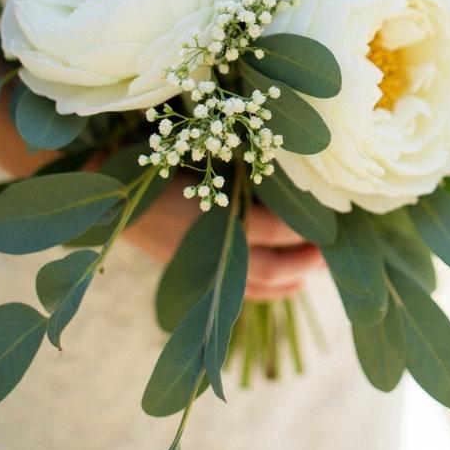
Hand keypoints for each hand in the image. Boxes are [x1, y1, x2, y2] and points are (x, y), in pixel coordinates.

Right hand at [123, 180, 323, 299]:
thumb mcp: (205, 156)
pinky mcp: (198, 277)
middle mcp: (212, 250)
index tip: (336, 215)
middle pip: (272, 266)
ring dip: (294, 278)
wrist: (112, 198)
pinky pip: (242, 293)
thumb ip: (244, 162)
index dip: (306, 226)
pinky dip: (270, 292)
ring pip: (259, 285)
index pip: (274, 229)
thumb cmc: (160, 165)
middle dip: (308, 259)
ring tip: (320, 266)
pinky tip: (290, 285)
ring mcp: (203, 268)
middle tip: (337, 246)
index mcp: (214, 218)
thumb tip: (290, 162)